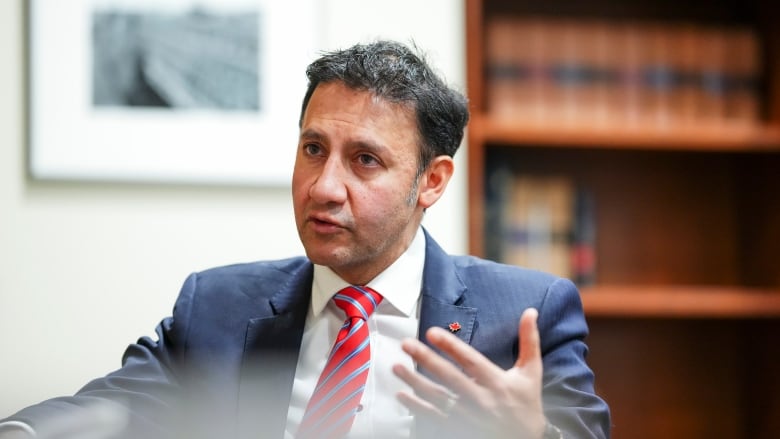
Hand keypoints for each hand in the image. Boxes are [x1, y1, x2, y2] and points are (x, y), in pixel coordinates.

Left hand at [392, 308, 546, 438]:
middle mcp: (481, 399)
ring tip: (396, 367)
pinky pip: (434, 416)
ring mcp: (468, 416)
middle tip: (407, 344)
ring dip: (415, 381)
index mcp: (496, 382)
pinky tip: (402, 395)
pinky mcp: (459, 428)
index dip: (451, 346)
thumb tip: (530, 312)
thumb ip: (529, 341)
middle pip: (449, 377)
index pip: (470, 361)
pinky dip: (417, 407)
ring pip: (437, 397)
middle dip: (426, 359)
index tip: (432, 332)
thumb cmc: (527, 402)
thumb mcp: (531, 372)